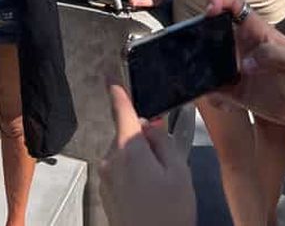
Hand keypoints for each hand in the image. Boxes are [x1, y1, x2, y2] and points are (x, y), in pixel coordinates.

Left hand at [99, 81, 195, 225]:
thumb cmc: (169, 214)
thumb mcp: (178, 172)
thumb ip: (163, 141)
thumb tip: (150, 126)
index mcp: (128, 148)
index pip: (121, 109)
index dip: (116, 89)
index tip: (109, 73)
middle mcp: (111, 159)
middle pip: (128, 134)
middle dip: (145, 140)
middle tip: (168, 165)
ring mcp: (106, 177)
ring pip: (125, 154)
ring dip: (141, 161)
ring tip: (162, 188)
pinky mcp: (106, 192)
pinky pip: (121, 172)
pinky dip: (135, 176)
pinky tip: (151, 196)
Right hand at [206, 0, 284, 125]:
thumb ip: (274, 56)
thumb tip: (246, 64)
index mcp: (257, 33)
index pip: (236, 8)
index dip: (222, 1)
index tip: (210, 7)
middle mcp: (242, 47)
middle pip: (214, 31)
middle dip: (200, 33)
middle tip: (192, 43)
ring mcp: (236, 68)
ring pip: (208, 59)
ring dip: (199, 64)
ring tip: (196, 72)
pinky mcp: (233, 90)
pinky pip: (212, 87)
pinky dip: (206, 91)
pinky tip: (212, 96)